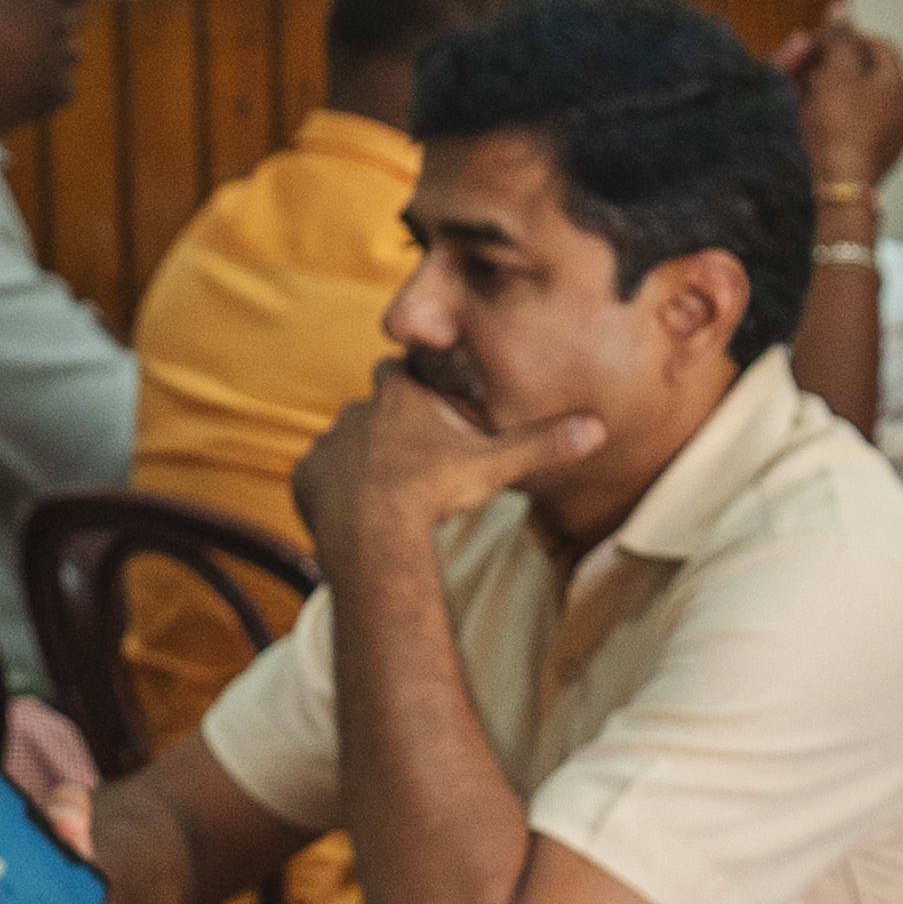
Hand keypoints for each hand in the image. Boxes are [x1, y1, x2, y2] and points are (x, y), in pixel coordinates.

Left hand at [295, 369, 604, 554]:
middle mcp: (357, 411)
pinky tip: (353, 514)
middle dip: (387, 427)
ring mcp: (328, 444)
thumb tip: (597, 429)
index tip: (427, 404)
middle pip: (370, 408)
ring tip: (383, 495)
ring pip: (343, 444)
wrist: (373, 532)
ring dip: (358, 462)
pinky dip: (332, 492)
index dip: (413, 385)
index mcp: (400, 397)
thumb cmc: (434, 491)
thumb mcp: (496, 465)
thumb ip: (543, 445)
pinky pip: (317, 478)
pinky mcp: (305, 477)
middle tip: (411, 459)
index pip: (400, 371)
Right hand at [778, 4, 902, 192]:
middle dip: (836, 63)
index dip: (850, 38)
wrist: (842, 186)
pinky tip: (814, 115)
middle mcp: (902, 110)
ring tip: (807, 87)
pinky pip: (856, 125)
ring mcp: (891, 136)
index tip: (825, 40)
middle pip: (869, 74)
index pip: (881, 46)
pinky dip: (836, 113)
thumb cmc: (841, 127)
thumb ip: (840, 38)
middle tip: (810, 63)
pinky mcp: (876, 157)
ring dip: (833, 88)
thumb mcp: (837, 73)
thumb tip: (842, 9)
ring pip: (860, 100)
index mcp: (899, 85)